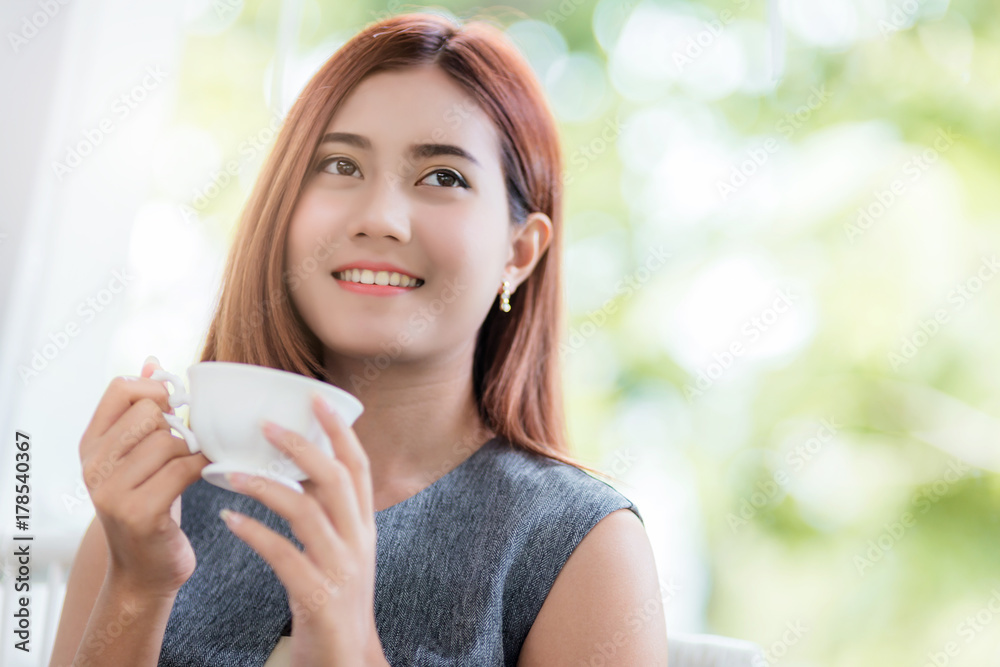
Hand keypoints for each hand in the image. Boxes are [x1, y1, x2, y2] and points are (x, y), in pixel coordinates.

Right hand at [79, 356, 210, 595]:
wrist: (144, 569)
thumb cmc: (149, 503)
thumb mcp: (138, 456)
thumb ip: (141, 411)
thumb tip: (153, 363)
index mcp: (91, 444)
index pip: (122, 388)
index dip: (156, 392)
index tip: (173, 410)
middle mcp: (94, 466)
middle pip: (150, 414)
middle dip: (178, 426)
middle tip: (186, 446)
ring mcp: (112, 491)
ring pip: (169, 441)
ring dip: (193, 450)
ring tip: (194, 463)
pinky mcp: (139, 512)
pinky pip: (183, 469)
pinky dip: (202, 467)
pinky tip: (204, 474)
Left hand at [218, 393, 384, 665]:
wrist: (345, 661)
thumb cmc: (333, 603)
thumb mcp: (340, 552)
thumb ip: (327, 515)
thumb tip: (297, 472)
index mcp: (363, 526)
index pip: (358, 467)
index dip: (340, 430)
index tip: (316, 399)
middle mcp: (358, 541)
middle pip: (335, 478)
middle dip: (302, 445)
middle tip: (266, 423)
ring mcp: (341, 568)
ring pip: (307, 510)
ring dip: (266, 485)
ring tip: (231, 473)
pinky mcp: (318, 595)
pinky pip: (284, 554)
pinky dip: (254, 533)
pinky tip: (229, 520)